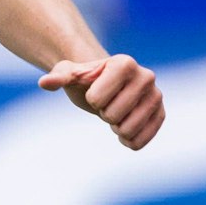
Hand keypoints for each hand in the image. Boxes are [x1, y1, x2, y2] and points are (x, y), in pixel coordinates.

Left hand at [38, 55, 162, 149]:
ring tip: (116, 114)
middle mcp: (147, 76)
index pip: (96, 98)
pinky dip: (128, 141)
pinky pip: (140, 141)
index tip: (96, 91)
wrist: (106, 87)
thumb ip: (58, 77)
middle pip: (112, 115)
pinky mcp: (161, 115)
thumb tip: (44, 83)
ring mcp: (157, 97)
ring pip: (128, 130)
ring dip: (115, 128)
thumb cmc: (86, 80)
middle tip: (107, 104)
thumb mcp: (70, 74)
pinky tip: (125, 129)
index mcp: (124, 63)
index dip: (92, 99)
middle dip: (104, 114)